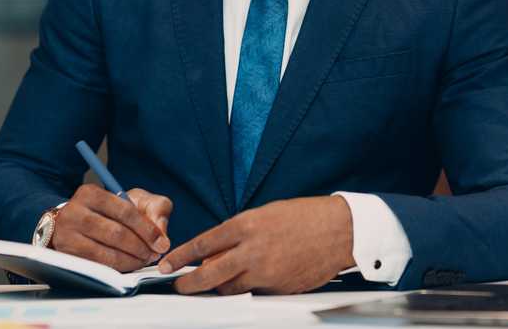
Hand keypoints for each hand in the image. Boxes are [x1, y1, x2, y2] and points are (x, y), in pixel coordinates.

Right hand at [51, 184, 172, 271]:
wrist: (73, 223)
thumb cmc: (109, 211)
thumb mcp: (133, 199)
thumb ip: (155, 208)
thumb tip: (162, 235)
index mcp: (91, 193)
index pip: (125, 211)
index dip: (147, 229)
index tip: (162, 243)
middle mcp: (74, 212)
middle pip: (116, 233)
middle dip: (140, 247)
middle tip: (154, 255)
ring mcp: (66, 235)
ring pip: (106, 253)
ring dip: (131, 260)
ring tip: (144, 260)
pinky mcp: (66, 255)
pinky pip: (97, 265)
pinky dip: (117, 268)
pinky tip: (129, 265)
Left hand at [159, 195, 353, 294]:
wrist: (340, 230)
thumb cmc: (306, 217)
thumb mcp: (266, 214)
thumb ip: (241, 233)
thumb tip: (217, 250)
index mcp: (247, 225)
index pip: (203, 244)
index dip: (181, 256)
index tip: (168, 263)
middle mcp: (253, 250)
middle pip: (209, 274)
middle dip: (189, 283)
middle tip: (180, 286)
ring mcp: (266, 272)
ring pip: (229, 289)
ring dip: (218, 288)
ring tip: (214, 283)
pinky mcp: (278, 288)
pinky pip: (254, 293)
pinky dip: (247, 289)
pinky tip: (249, 281)